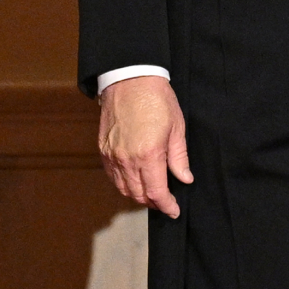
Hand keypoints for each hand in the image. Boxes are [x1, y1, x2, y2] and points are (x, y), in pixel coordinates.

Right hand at [98, 76, 192, 217]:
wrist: (130, 79)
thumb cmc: (156, 99)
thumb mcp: (177, 127)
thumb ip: (179, 157)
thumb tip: (185, 178)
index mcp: (149, 154)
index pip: (156, 192)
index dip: (166, 205)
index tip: (174, 210)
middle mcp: (127, 159)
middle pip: (138, 194)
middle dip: (153, 202)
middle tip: (165, 201)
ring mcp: (113, 155)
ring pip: (123, 188)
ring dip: (137, 195)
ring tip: (151, 192)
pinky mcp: (103, 149)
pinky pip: (112, 175)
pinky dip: (123, 183)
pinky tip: (134, 179)